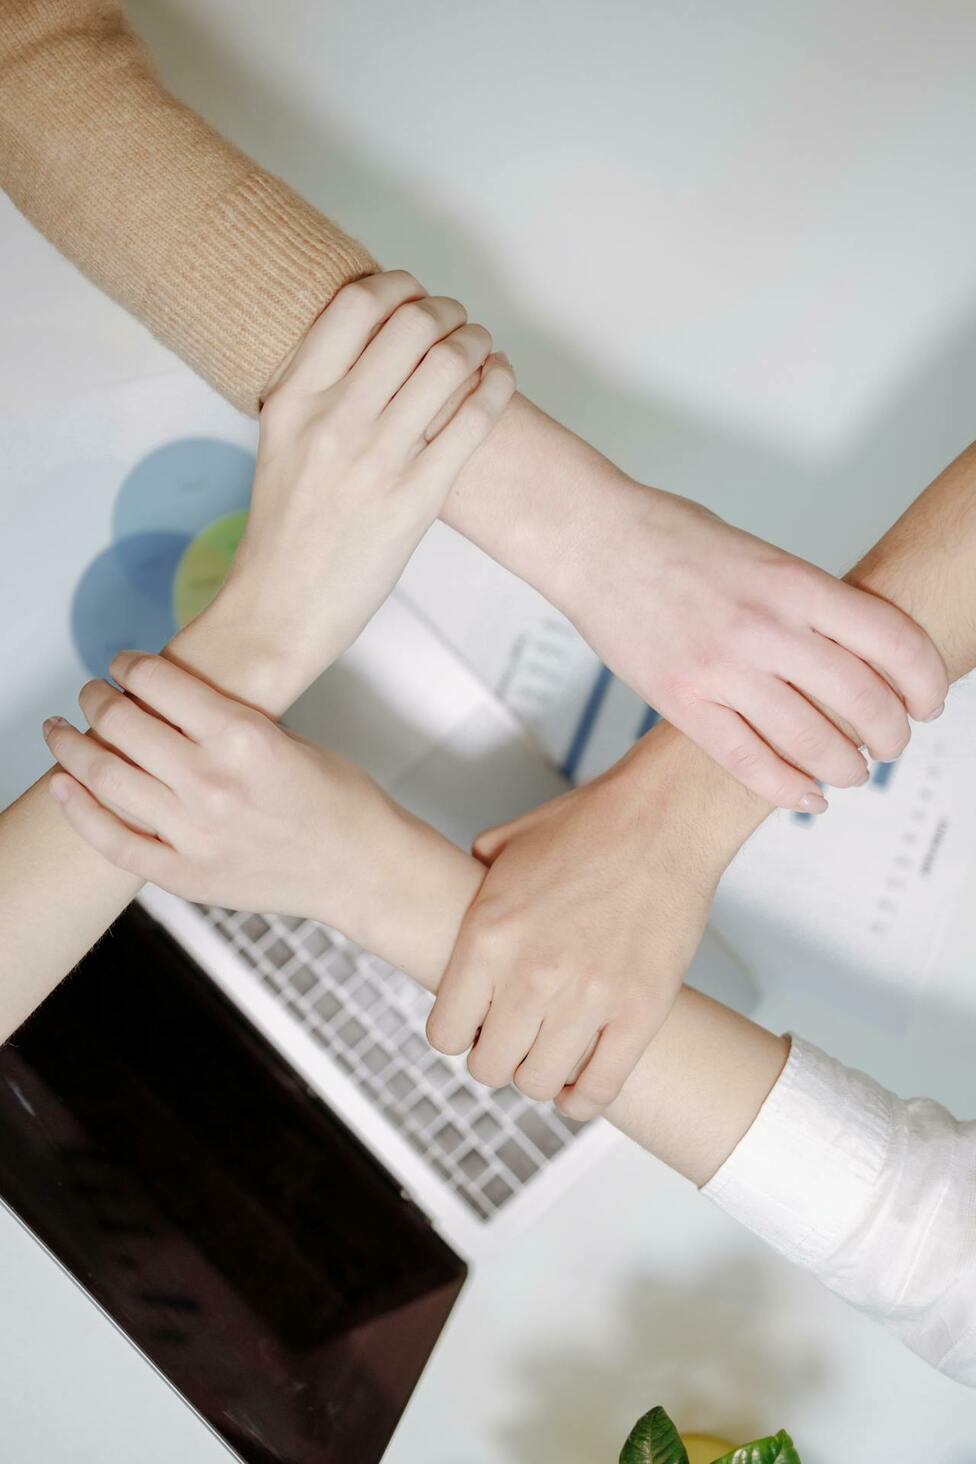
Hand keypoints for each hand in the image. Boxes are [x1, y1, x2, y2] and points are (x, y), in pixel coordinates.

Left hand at [41, 652, 401, 936]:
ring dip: (72, 746)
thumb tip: (172, 704)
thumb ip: (228, 724)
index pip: (157, 682)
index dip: (128, 665)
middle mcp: (211, 782)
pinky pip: (115, 842)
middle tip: (90, 693)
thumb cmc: (339, 801)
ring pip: (105, 778)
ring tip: (60, 731)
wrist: (363, 869)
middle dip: (96, 699)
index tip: (120, 664)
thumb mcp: (290, 738)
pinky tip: (60, 787)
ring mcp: (194, 833)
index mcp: (242, 737)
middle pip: (122, 723)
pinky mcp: (186, 875)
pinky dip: (79, 812)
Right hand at [186, 269, 514, 713]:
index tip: (412, 293)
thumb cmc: (284, 533)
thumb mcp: (279, 443)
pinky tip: (499, 379)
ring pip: (450, 363)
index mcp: (293, 399)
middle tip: (457, 322)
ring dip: (478, 342)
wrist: (279, 611)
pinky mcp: (416, 500)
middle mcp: (334, 421)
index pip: (354, 303)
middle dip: (447, 311)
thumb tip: (371, 345)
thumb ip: (318, 392)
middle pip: (412, 323)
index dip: (397, 284)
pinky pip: (474, 421)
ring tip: (482, 348)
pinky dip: (498, 386)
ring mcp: (377, 460)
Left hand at [426, 722, 762, 1118]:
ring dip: (537, 1075)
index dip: (457, 1032)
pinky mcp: (640, 1011)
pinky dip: (581, 1099)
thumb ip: (471, 882)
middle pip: (489, 1068)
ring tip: (546, 1052)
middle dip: (495, 1057)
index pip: (445, 1033)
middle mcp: (531, 975)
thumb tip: (457, 897)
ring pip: (538, 1083)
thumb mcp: (505, 846)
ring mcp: (588, 998)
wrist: (664, 818)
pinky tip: (575, 1087)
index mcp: (488, 936)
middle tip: (512, 1038)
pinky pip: (600, 1088)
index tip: (473, 1023)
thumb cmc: (588, 825)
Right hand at [553, 484, 947, 810]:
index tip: (928, 700)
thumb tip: (854, 654)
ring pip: (813, 743)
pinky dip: (789, 789)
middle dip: (891, 736)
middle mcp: (764, 627)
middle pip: (863, 701)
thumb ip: (806, 604)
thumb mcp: (760, 555)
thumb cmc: (670, 539)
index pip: (892, 639)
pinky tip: (808, 796)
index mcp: (792, 582)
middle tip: (891, 744)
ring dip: (847, 768)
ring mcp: (720, 668)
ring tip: (852, 771)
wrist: (593, 541)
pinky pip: (749, 763)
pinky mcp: (680, 702)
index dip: (925, 681)